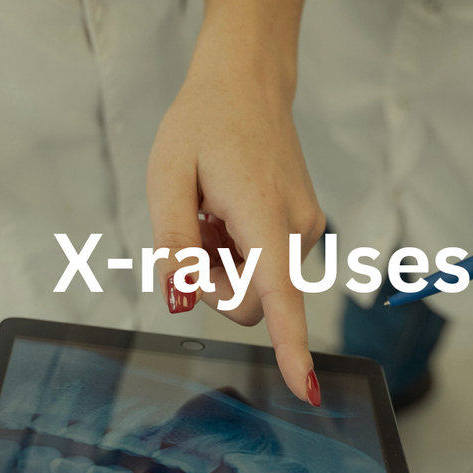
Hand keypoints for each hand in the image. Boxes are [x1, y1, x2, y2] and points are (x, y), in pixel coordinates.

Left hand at [147, 29, 324, 404]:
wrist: (246, 83)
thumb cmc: (202, 125)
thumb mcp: (167, 178)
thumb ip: (172, 244)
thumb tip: (178, 301)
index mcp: (262, 213)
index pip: (280, 293)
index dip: (291, 346)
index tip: (304, 389)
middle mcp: (296, 227)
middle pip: (254, 302)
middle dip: (213, 287)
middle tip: (191, 233)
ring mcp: (305, 228)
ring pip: (258, 285)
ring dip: (224, 264)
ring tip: (211, 212)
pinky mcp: (304, 227)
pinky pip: (265, 265)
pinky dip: (238, 251)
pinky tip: (227, 211)